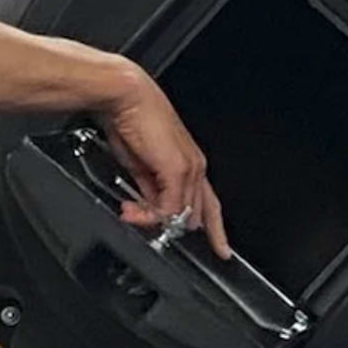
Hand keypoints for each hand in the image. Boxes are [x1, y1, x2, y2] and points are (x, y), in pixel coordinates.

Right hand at [99, 71, 227, 255]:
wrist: (126, 97)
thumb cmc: (131, 121)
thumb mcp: (140, 164)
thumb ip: (149, 189)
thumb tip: (149, 209)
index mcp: (190, 163)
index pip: (210, 205)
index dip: (216, 231)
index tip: (221, 250)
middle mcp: (196, 167)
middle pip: (196, 216)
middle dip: (166, 225)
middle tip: (136, 218)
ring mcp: (190, 169)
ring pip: (181, 215)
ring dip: (151, 220)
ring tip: (129, 212)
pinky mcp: (177, 170)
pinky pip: (168, 209)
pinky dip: (148, 215)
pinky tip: (132, 209)